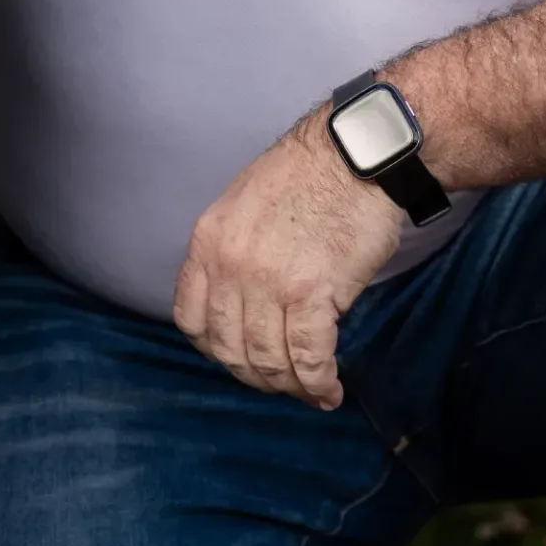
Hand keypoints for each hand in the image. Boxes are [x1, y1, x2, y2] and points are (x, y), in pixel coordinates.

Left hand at [173, 109, 402, 408]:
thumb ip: (232, 252)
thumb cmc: (308, 174)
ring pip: (267, 360)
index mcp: (207, 241)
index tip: (238, 354)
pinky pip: (308, 358)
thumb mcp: (243, 205)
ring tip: (309, 390)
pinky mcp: (312, 294)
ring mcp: (268, 282)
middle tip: (281, 380)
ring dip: (289, 386)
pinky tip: (330, 390)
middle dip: (256, 375)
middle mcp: (229, 266)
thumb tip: (242, 301)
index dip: (214, 348)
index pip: (190, 318)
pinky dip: (318, 384)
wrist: (356, 154)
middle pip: (229, 348)